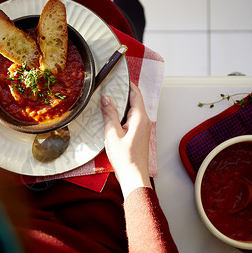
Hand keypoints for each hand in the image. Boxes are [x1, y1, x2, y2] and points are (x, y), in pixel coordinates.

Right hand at [101, 82, 151, 198]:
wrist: (133, 177)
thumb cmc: (125, 158)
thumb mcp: (112, 134)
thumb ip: (110, 115)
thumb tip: (106, 99)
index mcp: (140, 118)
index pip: (135, 93)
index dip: (128, 83)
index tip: (119, 75)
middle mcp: (145, 121)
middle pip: (135, 100)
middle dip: (123, 92)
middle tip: (109, 86)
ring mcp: (143, 128)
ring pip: (133, 109)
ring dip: (122, 104)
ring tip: (108, 98)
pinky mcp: (139, 134)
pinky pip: (132, 118)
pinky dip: (123, 113)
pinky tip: (112, 115)